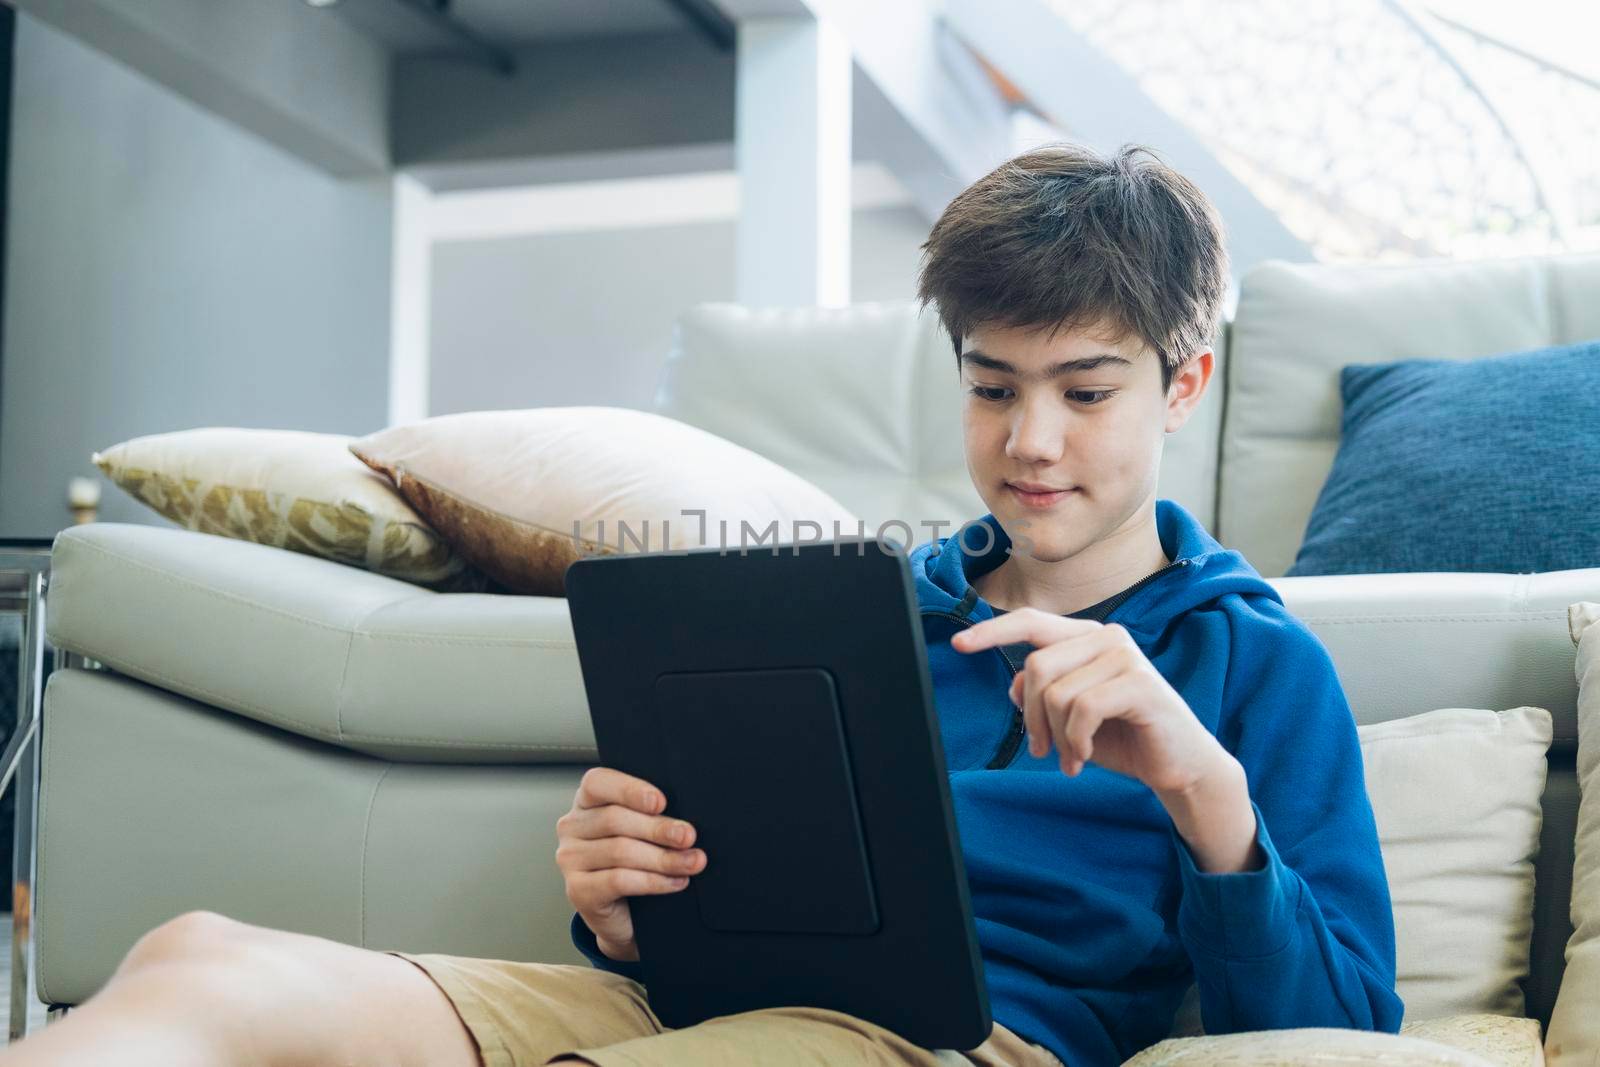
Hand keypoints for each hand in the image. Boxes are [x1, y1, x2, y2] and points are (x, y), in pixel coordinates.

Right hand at [556, 767, 706, 962]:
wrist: (624, 914)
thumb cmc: (637, 862)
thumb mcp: (642, 832)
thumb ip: (652, 817)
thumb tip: (684, 824)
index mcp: (586, 802)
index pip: (597, 783)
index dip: (629, 790)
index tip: (661, 802)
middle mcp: (571, 827)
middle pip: (615, 820)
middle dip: (658, 828)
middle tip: (688, 836)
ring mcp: (570, 859)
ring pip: (620, 851)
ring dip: (663, 858)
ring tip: (692, 862)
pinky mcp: (578, 890)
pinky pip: (619, 880)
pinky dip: (653, 881)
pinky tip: (676, 882)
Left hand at [952, 610, 1260, 871]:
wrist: (1179, 765)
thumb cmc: (1124, 737)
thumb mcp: (1072, 718)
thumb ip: (1043, 696)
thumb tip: (1015, 689)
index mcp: (1086, 639)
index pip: (1030, 623)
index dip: (992, 632)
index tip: (958, 644)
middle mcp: (1106, 637)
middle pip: (1036, 666)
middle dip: (1032, 717)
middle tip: (1042, 750)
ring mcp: (1124, 656)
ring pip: (1056, 692)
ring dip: (1057, 736)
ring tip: (1072, 757)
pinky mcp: (1139, 683)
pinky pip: (1082, 709)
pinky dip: (1077, 741)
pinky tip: (1086, 757)